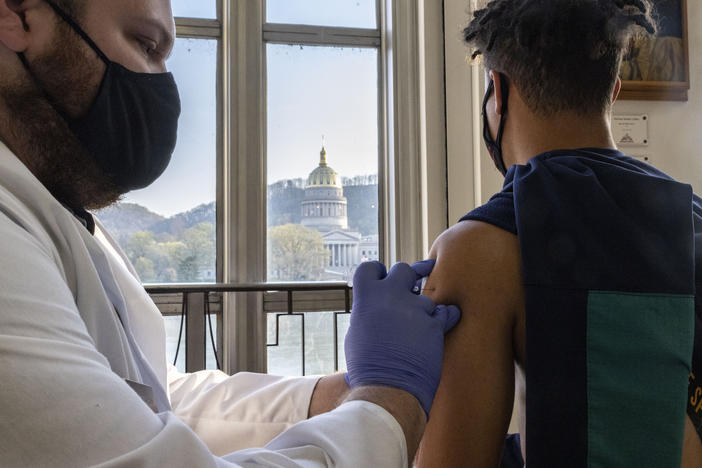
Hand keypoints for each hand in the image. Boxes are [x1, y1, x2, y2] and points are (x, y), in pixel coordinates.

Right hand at [344, 260, 460, 416]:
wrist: (387, 390)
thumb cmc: (367, 368)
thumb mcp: (355, 335)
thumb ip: (366, 314)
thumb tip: (372, 308)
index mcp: (366, 298)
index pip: (370, 267)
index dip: (377, 271)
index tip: (382, 278)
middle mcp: (391, 296)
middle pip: (403, 269)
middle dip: (407, 277)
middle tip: (409, 286)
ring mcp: (415, 308)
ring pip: (426, 296)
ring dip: (424, 308)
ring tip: (418, 329)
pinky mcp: (434, 324)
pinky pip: (446, 312)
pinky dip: (445, 318)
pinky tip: (442, 324)